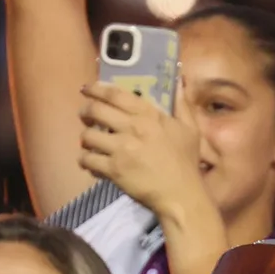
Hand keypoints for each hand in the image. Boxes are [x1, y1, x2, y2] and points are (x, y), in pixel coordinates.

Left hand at [78, 80, 209, 219]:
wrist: (180, 193)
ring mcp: (121, 149)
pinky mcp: (113, 170)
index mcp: (149, 115)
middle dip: (85, 111)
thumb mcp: (189, 128)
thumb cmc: (185, 161)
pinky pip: (88, 160)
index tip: (87, 89)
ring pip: (87, 136)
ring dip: (84, 138)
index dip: (97, 89)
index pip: (116, 95)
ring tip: (88, 142)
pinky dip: (85, 160)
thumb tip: (179, 80)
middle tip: (85, 116)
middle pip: (96, 110)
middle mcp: (132, 128)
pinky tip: (91, 162)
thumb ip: (181, 104)